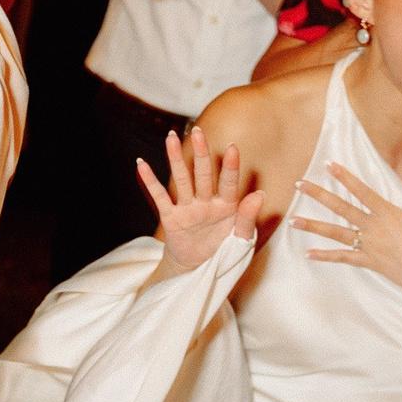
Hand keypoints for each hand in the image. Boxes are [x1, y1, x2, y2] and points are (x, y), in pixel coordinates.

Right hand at [137, 126, 261, 270]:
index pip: (229, 183)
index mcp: (227, 206)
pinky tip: (142, 164)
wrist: (200, 270)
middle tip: (198, 132)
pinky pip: (159, 197)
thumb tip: (259, 194)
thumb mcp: (242, 241)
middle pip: (203, 174)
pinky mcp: (171, 217)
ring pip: (182, 179)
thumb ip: (248, 218)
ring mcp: (188, 208)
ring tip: (170, 138)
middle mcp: (207, 202)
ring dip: (175, 158)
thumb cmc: (224, 253)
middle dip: (201, 153)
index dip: (230, 167)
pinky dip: (150, 181)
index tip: (231, 147)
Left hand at [294, 160, 401, 303]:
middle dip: (319, 195)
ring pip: (336, 233)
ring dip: (313, 226)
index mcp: (389, 214)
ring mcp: (370, 246)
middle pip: (341, 208)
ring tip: (293, 221)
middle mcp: (375, 228)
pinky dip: (326, 256)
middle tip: (299, 185)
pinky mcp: (370, 262)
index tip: (328, 165)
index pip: (362, 190)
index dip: (344, 177)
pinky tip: (308, 254)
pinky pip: (344, 258)